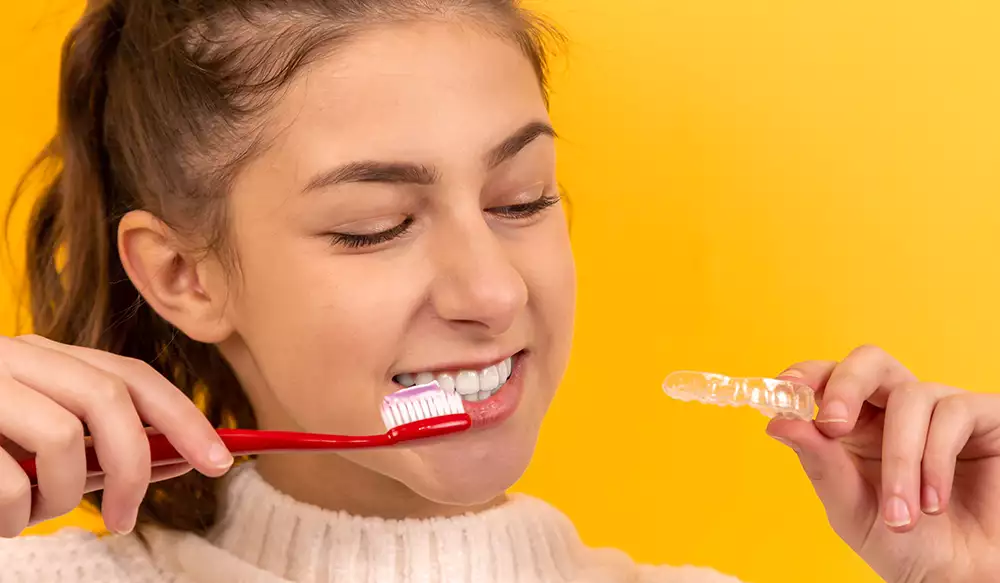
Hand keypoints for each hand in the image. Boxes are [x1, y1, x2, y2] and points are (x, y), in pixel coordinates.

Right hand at [0, 334, 232, 536]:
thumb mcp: (37, 445)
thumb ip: (101, 451)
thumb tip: (179, 459)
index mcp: (47, 358)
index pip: (133, 376)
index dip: (185, 418)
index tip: (220, 461)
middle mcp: (20, 357)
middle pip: (110, 396)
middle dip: (135, 464)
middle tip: (127, 518)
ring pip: (63, 436)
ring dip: (62, 494)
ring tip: (34, 513)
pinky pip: (11, 482)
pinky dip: (16, 514)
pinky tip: (4, 520)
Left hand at [766, 345, 999, 582]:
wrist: (961, 579)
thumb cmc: (907, 545)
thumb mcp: (850, 506)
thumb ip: (818, 462)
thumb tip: (777, 421)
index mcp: (857, 424)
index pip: (828, 378)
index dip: (807, 374)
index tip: (784, 389)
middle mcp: (897, 409)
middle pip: (869, 361)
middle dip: (846, 386)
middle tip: (834, 426)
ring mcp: (942, 410)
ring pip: (910, 397)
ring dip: (900, 460)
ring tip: (902, 516)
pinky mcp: (984, 417)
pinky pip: (953, 413)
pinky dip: (935, 460)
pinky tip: (934, 502)